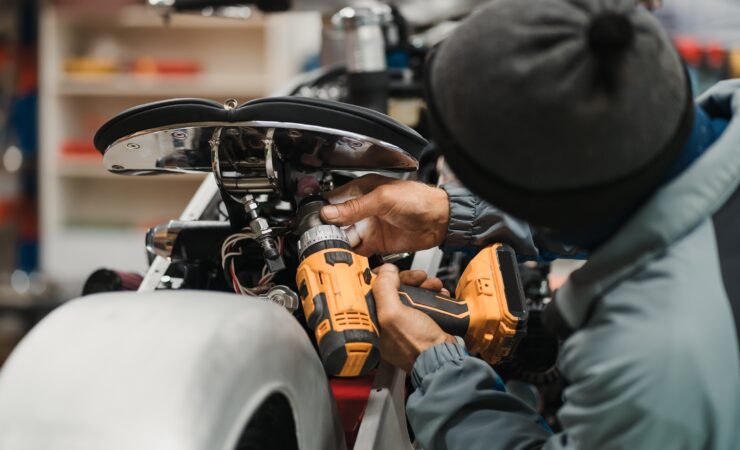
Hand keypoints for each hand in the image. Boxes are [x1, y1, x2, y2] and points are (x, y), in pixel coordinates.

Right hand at [321, 174, 448, 255]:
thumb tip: (330, 213)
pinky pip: (359, 251)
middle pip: (337, 222)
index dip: (323, 211)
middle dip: (329, 231)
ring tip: (331, 251)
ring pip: (346, 238)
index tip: (313, 222)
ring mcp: (370, 227)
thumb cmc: (419, 200)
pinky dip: (352, 256)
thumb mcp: (383, 199)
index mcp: (362, 191)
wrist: (441, 220)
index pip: (335, 201)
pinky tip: (347, 258)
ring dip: (339, 245)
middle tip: (320, 240)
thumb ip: (356, 207)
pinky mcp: (377, 243)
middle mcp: (364, 209)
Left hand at [374, 264, 454, 371]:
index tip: (392, 271)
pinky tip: (438, 294)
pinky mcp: (420, 325)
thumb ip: (384, 290)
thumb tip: (385, 271)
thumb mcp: (394, 315)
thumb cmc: (417, 346)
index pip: (372, 293)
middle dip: (409, 280)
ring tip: (433, 285)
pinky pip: (423, 303)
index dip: (383, 278)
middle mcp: (387, 326)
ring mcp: (405, 325)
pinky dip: (432, 296)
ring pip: (410, 295)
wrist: (444, 358)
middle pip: (393, 291)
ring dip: (423, 286)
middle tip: (419, 276)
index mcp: (373, 325)